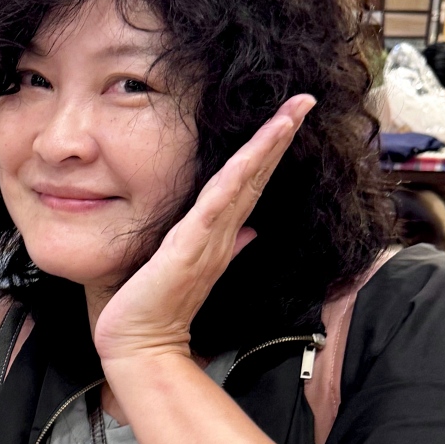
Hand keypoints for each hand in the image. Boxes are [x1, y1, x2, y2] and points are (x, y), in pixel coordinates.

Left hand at [93, 95, 315, 370]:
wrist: (140, 343)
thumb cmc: (158, 306)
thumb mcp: (190, 265)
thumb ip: (225, 245)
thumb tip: (250, 229)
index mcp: (220, 235)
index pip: (251, 182)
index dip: (270, 148)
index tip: (289, 116)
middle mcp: (222, 234)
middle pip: (257, 174)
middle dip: (280, 135)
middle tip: (304, 100)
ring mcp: (209, 239)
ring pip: (245, 182)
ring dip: (267, 146)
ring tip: (289, 114)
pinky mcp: (191, 247)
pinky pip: (218, 205)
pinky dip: (237, 178)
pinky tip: (251, 154)